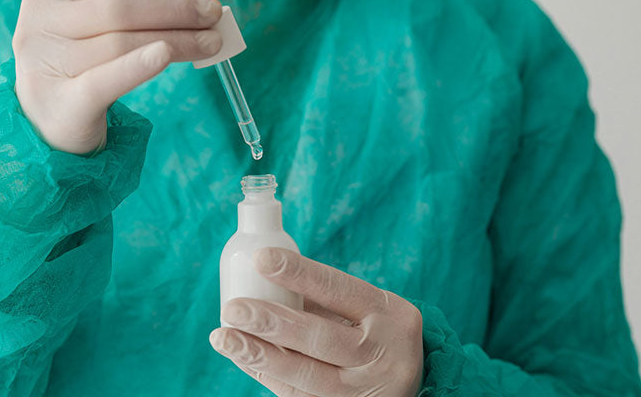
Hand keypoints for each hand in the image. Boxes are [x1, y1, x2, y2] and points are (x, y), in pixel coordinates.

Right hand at [12, 0, 222, 154]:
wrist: (46, 131)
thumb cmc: (80, 74)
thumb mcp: (103, 33)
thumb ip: (143, 7)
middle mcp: (38, 26)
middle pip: (120, 8)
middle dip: (176, 9)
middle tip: (215, 15)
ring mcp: (44, 66)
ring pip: (122, 43)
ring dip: (176, 40)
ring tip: (211, 42)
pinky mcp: (61, 105)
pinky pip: (103, 81)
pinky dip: (137, 66)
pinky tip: (165, 55)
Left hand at [210, 248, 423, 396]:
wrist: (417, 387)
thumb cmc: (379, 335)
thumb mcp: (369, 312)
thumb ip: (324, 301)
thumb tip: (263, 280)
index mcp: (391, 314)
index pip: (339, 289)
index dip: (299, 273)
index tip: (260, 257)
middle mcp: (383, 354)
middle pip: (319, 337)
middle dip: (271, 321)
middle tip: (233, 308)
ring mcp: (365, 391)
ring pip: (305, 374)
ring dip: (258, 355)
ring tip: (224, 338)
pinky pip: (298, 396)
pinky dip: (266, 374)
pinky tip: (241, 357)